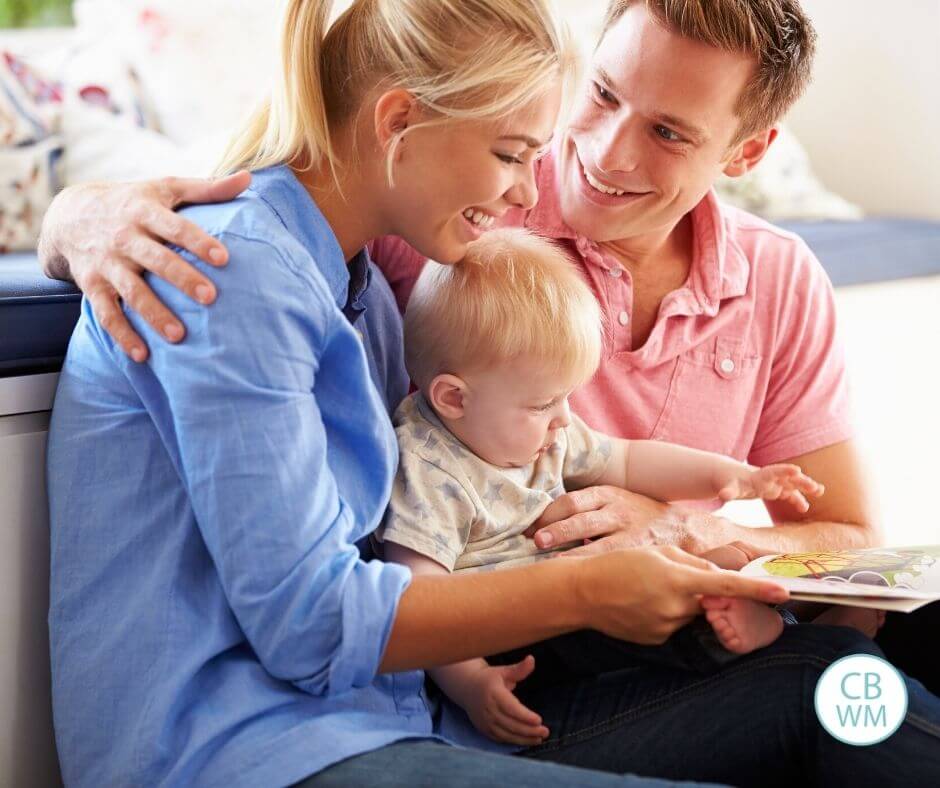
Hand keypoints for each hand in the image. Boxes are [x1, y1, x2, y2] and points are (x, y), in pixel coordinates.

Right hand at [39, 172, 251, 361]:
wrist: (70, 214)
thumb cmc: (134, 202)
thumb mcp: (166, 188)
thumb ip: (208, 188)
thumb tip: (250, 177)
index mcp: (145, 212)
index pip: (175, 226)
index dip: (198, 241)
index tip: (224, 258)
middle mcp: (125, 237)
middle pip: (156, 260)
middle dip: (182, 279)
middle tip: (210, 297)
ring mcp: (107, 263)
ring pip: (131, 291)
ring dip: (153, 314)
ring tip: (179, 336)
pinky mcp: (92, 285)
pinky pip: (106, 313)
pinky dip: (122, 335)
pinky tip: (143, 355)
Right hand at [461, 657, 548, 745]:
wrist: (467, 687)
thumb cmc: (489, 678)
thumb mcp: (504, 671)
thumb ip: (519, 669)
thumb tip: (531, 659)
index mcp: (494, 693)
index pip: (511, 708)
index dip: (525, 716)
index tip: (539, 720)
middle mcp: (488, 709)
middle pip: (511, 724)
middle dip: (529, 730)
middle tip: (545, 732)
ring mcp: (485, 721)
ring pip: (506, 734)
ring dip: (524, 739)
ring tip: (539, 739)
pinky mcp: (484, 729)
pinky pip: (500, 739)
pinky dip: (514, 741)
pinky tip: (527, 740)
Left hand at [524, 486, 688, 556]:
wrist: (683, 528)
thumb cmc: (639, 515)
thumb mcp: (615, 500)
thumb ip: (587, 508)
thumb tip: (544, 523)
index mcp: (606, 493)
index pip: (570, 501)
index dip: (547, 514)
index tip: (530, 528)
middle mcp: (615, 509)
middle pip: (578, 518)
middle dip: (554, 530)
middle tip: (535, 541)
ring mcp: (628, 531)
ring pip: (593, 541)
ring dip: (568, 553)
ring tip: (549, 563)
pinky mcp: (638, 551)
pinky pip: (611, 559)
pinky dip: (591, 567)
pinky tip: (578, 578)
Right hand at [575, 545, 789, 645]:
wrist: (583, 593)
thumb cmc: (619, 565)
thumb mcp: (657, 552)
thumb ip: (693, 563)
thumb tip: (717, 577)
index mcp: (678, 580)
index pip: (727, 586)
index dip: (757, 590)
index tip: (783, 592)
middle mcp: (676, 607)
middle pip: (707, 600)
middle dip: (699, 590)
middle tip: (669, 577)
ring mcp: (666, 627)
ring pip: (689, 612)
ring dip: (679, 601)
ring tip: (646, 590)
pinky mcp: (657, 639)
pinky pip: (673, 624)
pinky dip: (664, 613)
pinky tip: (640, 605)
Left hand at [717, 464, 823, 512]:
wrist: (728, 476)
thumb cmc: (727, 481)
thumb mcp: (727, 486)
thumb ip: (728, 491)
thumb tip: (723, 496)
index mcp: (759, 476)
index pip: (773, 471)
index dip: (784, 470)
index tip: (797, 470)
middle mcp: (769, 478)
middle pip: (788, 478)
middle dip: (801, 481)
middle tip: (815, 487)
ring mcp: (773, 484)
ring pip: (793, 485)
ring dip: (805, 487)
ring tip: (820, 491)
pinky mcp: (774, 491)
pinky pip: (789, 495)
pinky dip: (797, 500)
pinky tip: (805, 509)